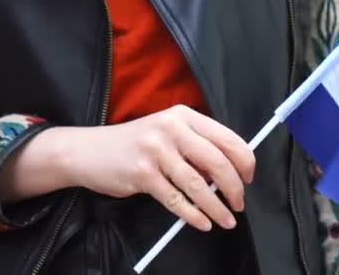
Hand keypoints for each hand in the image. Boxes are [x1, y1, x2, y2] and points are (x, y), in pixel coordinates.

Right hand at [2, 105, 254, 231]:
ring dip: (217, 207)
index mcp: (183, 115)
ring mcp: (156, 150)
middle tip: (239, 203)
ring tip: (227, 220)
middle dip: (235, 187)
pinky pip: (177, 200)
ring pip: (198, 184)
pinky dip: (194, 215)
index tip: (249, 178)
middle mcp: (171, 128)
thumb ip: (196, 145)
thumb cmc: (134, 144)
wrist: (88, 151)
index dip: (244, 162)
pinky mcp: (143, 174)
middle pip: (217, 161)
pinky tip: (203, 223)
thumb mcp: (166, 132)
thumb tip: (229, 173)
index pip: (227, 138)